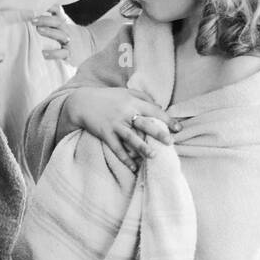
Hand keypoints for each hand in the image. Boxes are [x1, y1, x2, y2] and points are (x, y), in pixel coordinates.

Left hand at [32, 4, 94, 65]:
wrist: (90, 43)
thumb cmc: (71, 31)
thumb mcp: (64, 21)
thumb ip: (54, 12)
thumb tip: (41, 4)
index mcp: (64, 22)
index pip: (56, 13)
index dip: (47, 9)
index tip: (35, 10)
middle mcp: (66, 31)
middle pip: (57, 22)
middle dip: (45, 20)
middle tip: (33, 20)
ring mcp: (69, 42)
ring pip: (60, 36)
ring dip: (49, 32)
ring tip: (39, 30)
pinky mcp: (69, 54)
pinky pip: (61, 54)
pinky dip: (53, 54)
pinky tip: (44, 54)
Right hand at [61, 86, 179, 171]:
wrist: (81, 102)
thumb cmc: (106, 97)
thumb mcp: (125, 92)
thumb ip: (142, 97)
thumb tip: (159, 106)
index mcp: (132, 102)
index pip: (153, 110)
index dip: (167, 119)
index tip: (178, 129)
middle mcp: (125, 113)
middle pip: (144, 123)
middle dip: (158, 133)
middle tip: (170, 142)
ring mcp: (114, 124)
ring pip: (130, 137)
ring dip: (142, 147)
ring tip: (153, 156)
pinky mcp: (104, 133)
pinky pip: (116, 147)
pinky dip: (124, 158)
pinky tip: (133, 167)